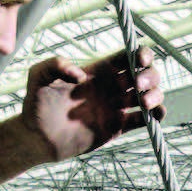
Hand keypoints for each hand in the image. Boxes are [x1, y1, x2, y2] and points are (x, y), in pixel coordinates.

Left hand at [19, 47, 163, 161]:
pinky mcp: (116, 128)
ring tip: (143, 103)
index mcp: (98, 71)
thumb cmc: (36, 103)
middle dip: (149, 75)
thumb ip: (55, 64)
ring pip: (148, 95)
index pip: (128, 56)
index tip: (139, 59)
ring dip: (155, 95)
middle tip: (137, 85)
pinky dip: (155, 117)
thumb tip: (80, 74)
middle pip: (144, 73)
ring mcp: (115, 107)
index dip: (140, 53)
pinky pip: (143, 121)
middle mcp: (111, 87)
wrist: (36, 137)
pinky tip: (154, 116)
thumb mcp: (38, 75)